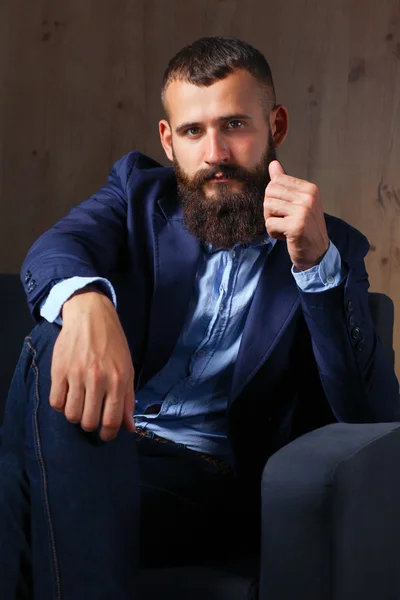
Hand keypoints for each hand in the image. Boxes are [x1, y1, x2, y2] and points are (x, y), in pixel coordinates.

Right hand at [49, 288, 135, 440]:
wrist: (91, 316)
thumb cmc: (112, 343)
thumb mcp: (128, 369)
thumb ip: (128, 400)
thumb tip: (129, 428)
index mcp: (118, 380)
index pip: (111, 420)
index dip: (108, 434)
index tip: (106, 434)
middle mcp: (98, 379)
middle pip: (89, 421)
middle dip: (91, 425)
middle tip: (92, 416)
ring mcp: (77, 375)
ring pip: (71, 415)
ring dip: (75, 415)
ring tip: (80, 405)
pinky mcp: (59, 370)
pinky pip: (56, 402)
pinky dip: (61, 405)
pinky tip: (68, 396)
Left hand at [264, 161, 328, 269]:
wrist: (317, 252)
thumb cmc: (305, 228)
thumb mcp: (298, 202)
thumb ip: (285, 183)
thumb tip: (273, 165)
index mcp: (309, 188)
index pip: (276, 181)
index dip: (273, 197)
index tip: (285, 209)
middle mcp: (308, 197)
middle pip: (270, 192)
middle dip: (270, 209)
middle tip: (282, 220)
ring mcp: (302, 211)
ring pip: (268, 207)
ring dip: (270, 221)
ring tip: (284, 227)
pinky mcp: (296, 226)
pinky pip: (270, 224)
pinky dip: (273, 233)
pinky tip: (285, 236)